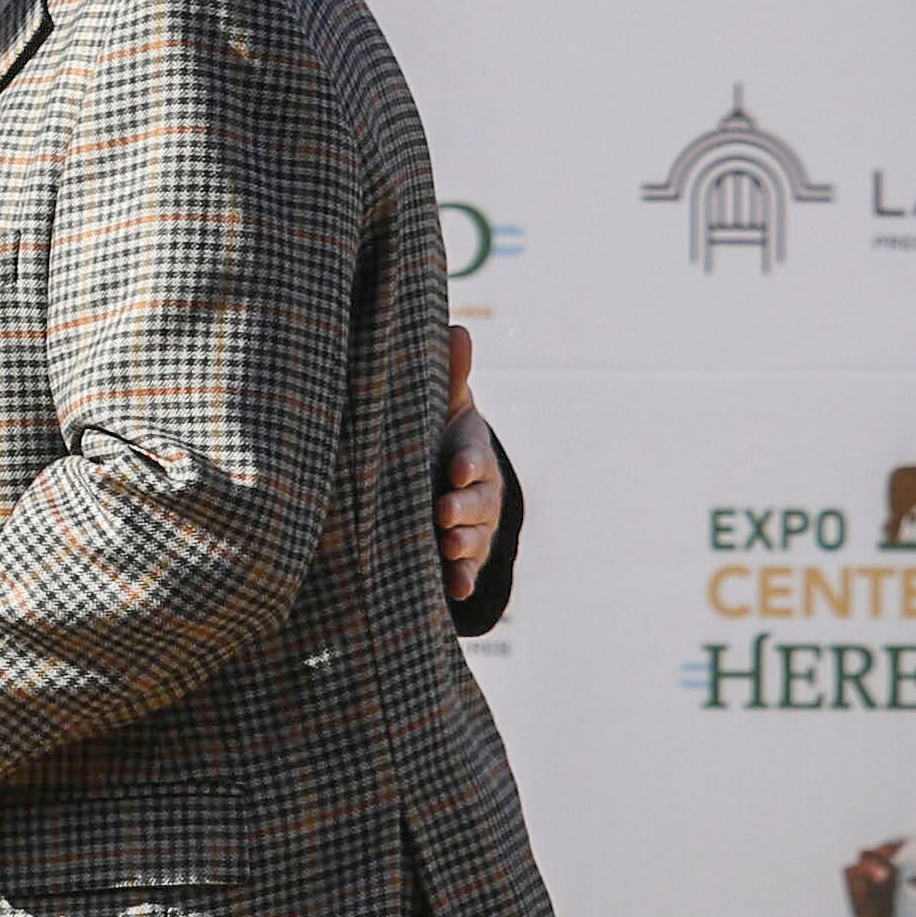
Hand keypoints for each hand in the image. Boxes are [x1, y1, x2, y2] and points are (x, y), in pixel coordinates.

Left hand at [436, 325, 503, 601]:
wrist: (442, 481)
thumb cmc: (437, 434)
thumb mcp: (444, 407)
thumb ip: (450, 376)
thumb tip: (459, 328)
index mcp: (471, 453)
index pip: (474, 457)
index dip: (467, 463)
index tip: (455, 469)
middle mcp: (478, 492)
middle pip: (478, 502)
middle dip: (464, 508)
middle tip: (445, 513)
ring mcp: (472, 526)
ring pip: (474, 537)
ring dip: (463, 545)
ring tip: (447, 546)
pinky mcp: (462, 556)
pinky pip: (466, 570)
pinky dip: (462, 579)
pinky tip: (455, 588)